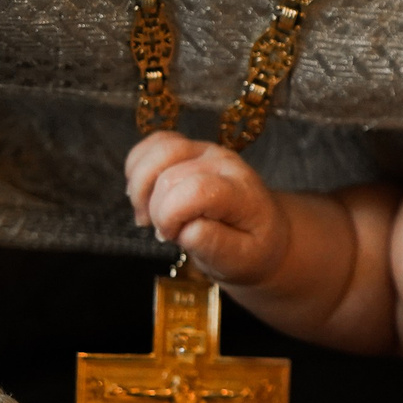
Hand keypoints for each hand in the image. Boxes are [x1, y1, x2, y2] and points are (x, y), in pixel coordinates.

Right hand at [124, 131, 286, 284]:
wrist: (264, 229)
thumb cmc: (250, 248)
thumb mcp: (240, 259)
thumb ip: (214, 245)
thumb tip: (187, 229)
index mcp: (240, 192)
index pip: (196, 190)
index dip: (170, 215)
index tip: (172, 236)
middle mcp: (224, 163)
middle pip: (169, 175)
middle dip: (155, 209)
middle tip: (164, 232)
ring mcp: (207, 150)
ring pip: (158, 150)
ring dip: (141, 187)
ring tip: (149, 214)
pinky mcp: (191, 147)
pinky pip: (154, 143)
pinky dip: (138, 168)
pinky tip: (144, 195)